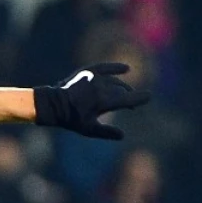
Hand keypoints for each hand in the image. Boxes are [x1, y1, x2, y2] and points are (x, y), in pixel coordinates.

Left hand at [33, 63, 149, 139]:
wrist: (53, 104)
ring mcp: (94, 78)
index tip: (148, 97)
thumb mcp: (88, 129)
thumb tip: (122, 135)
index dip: (140, 98)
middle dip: (128, 96)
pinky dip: (115, 68)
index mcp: (103, 101)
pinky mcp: (88, 71)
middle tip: (130, 104)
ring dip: (120, 88)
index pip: (128, 99)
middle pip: (122, 90)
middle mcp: (101, 87)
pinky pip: (105, 66)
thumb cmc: (71, 119)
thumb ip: (107, 133)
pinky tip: (126, 69)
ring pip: (115, 81)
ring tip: (123, 94)